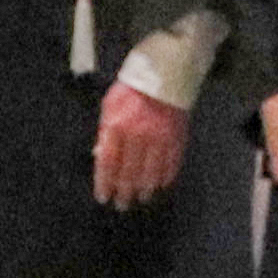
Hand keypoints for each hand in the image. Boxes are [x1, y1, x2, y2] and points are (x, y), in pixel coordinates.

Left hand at [93, 79, 184, 209]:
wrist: (164, 73)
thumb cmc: (132, 89)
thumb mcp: (110, 106)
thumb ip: (105, 132)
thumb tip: (99, 157)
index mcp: (117, 125)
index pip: (108, 162)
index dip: (105, 182)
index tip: (104, 197)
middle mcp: (138, 135)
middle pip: (129, 172)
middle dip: (124, 192)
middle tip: (122, 205)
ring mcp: (160, 138)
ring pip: (152, 173)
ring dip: (145, 189)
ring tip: (141, 198)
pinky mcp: (177, 137)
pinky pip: (172, 164)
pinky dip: (166, 177)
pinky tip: (161, 185)